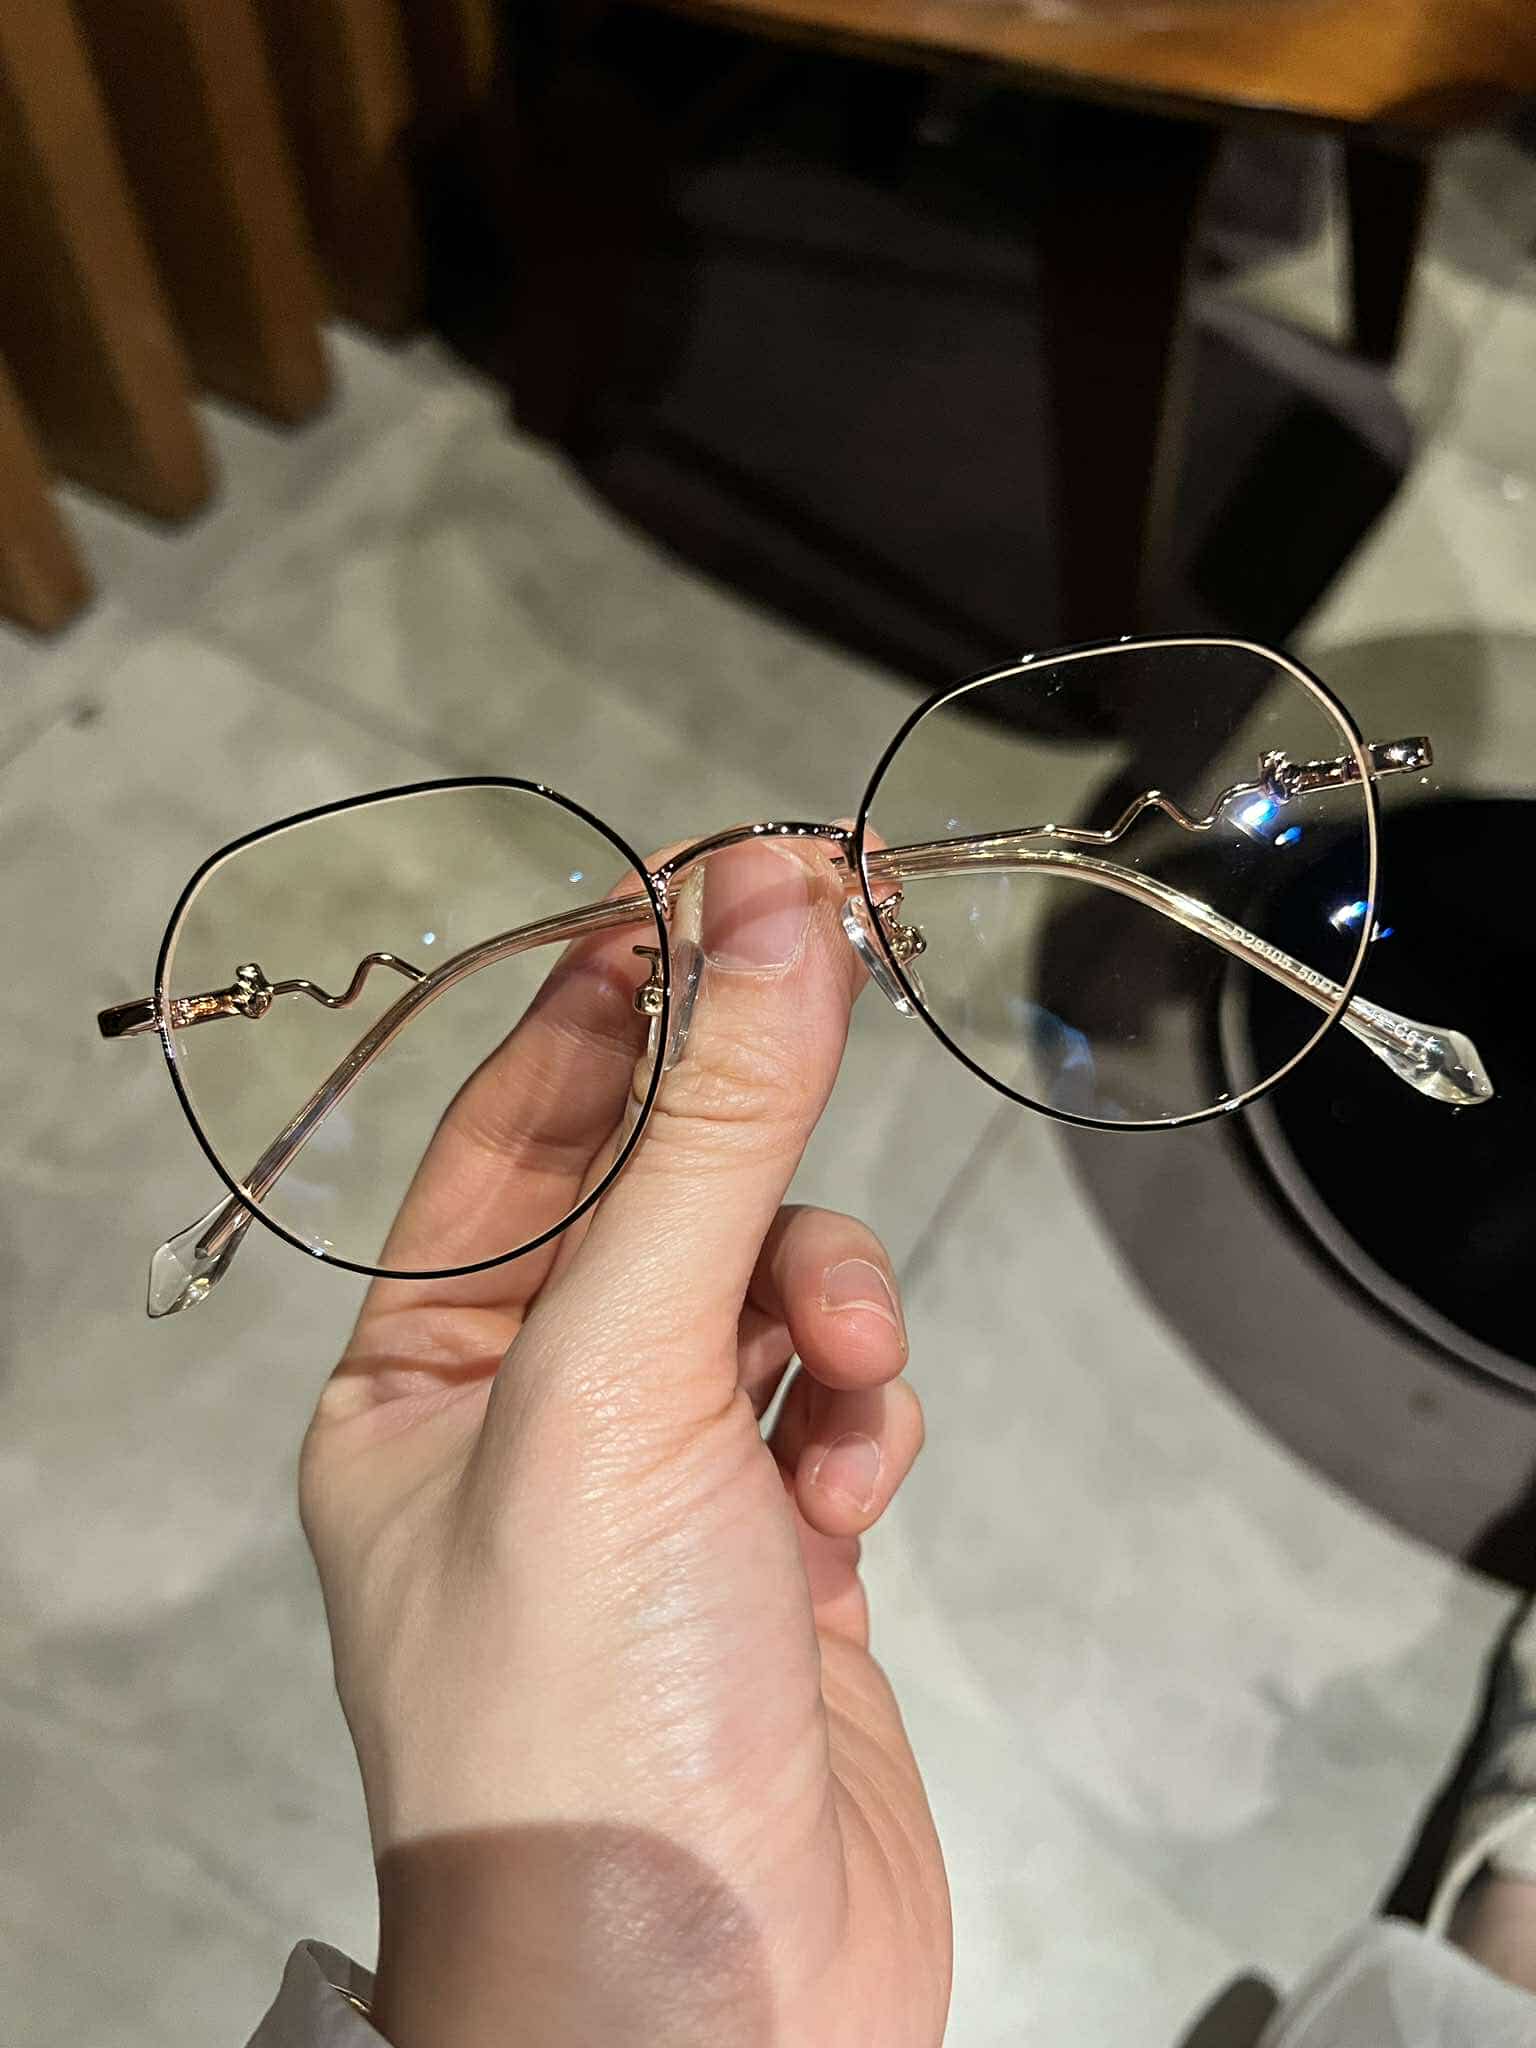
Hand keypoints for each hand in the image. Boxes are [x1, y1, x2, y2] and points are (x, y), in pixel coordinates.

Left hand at [299, 836, 950, 2046]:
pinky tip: (855, 1487)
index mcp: (416, 1377)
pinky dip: (864, 1419)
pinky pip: (838, 1408)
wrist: (704, 2019)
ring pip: (771, 1291)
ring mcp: (663, 1486)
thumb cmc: (576, 1730)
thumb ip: (709, 1141)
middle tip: (833, 956)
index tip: (728, 877)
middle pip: (659, 1189)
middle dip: (746, 1116)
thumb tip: (768, 924)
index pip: (520, 1121)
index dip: (623, 989)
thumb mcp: (619, 1383)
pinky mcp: (782, 1554)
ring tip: (846, 1374)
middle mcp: (529, 1420)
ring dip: (827, 1299)